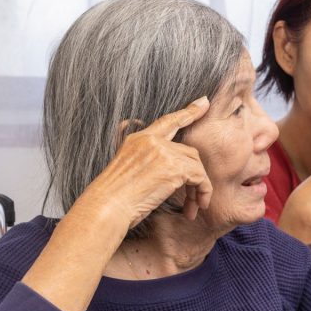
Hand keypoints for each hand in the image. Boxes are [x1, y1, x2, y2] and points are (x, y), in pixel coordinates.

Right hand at [83, 97, 212, 227]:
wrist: (106, 208)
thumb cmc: (112, 198)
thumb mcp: (125, 170)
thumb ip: (143, 159)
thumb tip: (160, 163)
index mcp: (138, 139)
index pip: (168, 121)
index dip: (187, 112)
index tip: (203, 102)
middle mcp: (151, 141)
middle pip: (188, 151)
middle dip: (195, 175)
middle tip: (194, 200)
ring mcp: (163, 152)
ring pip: (196, 165)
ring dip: (198, 188)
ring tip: (194, 207)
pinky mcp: (174, 168)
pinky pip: (200, 177)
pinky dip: (203, 192)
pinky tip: (194, 207)